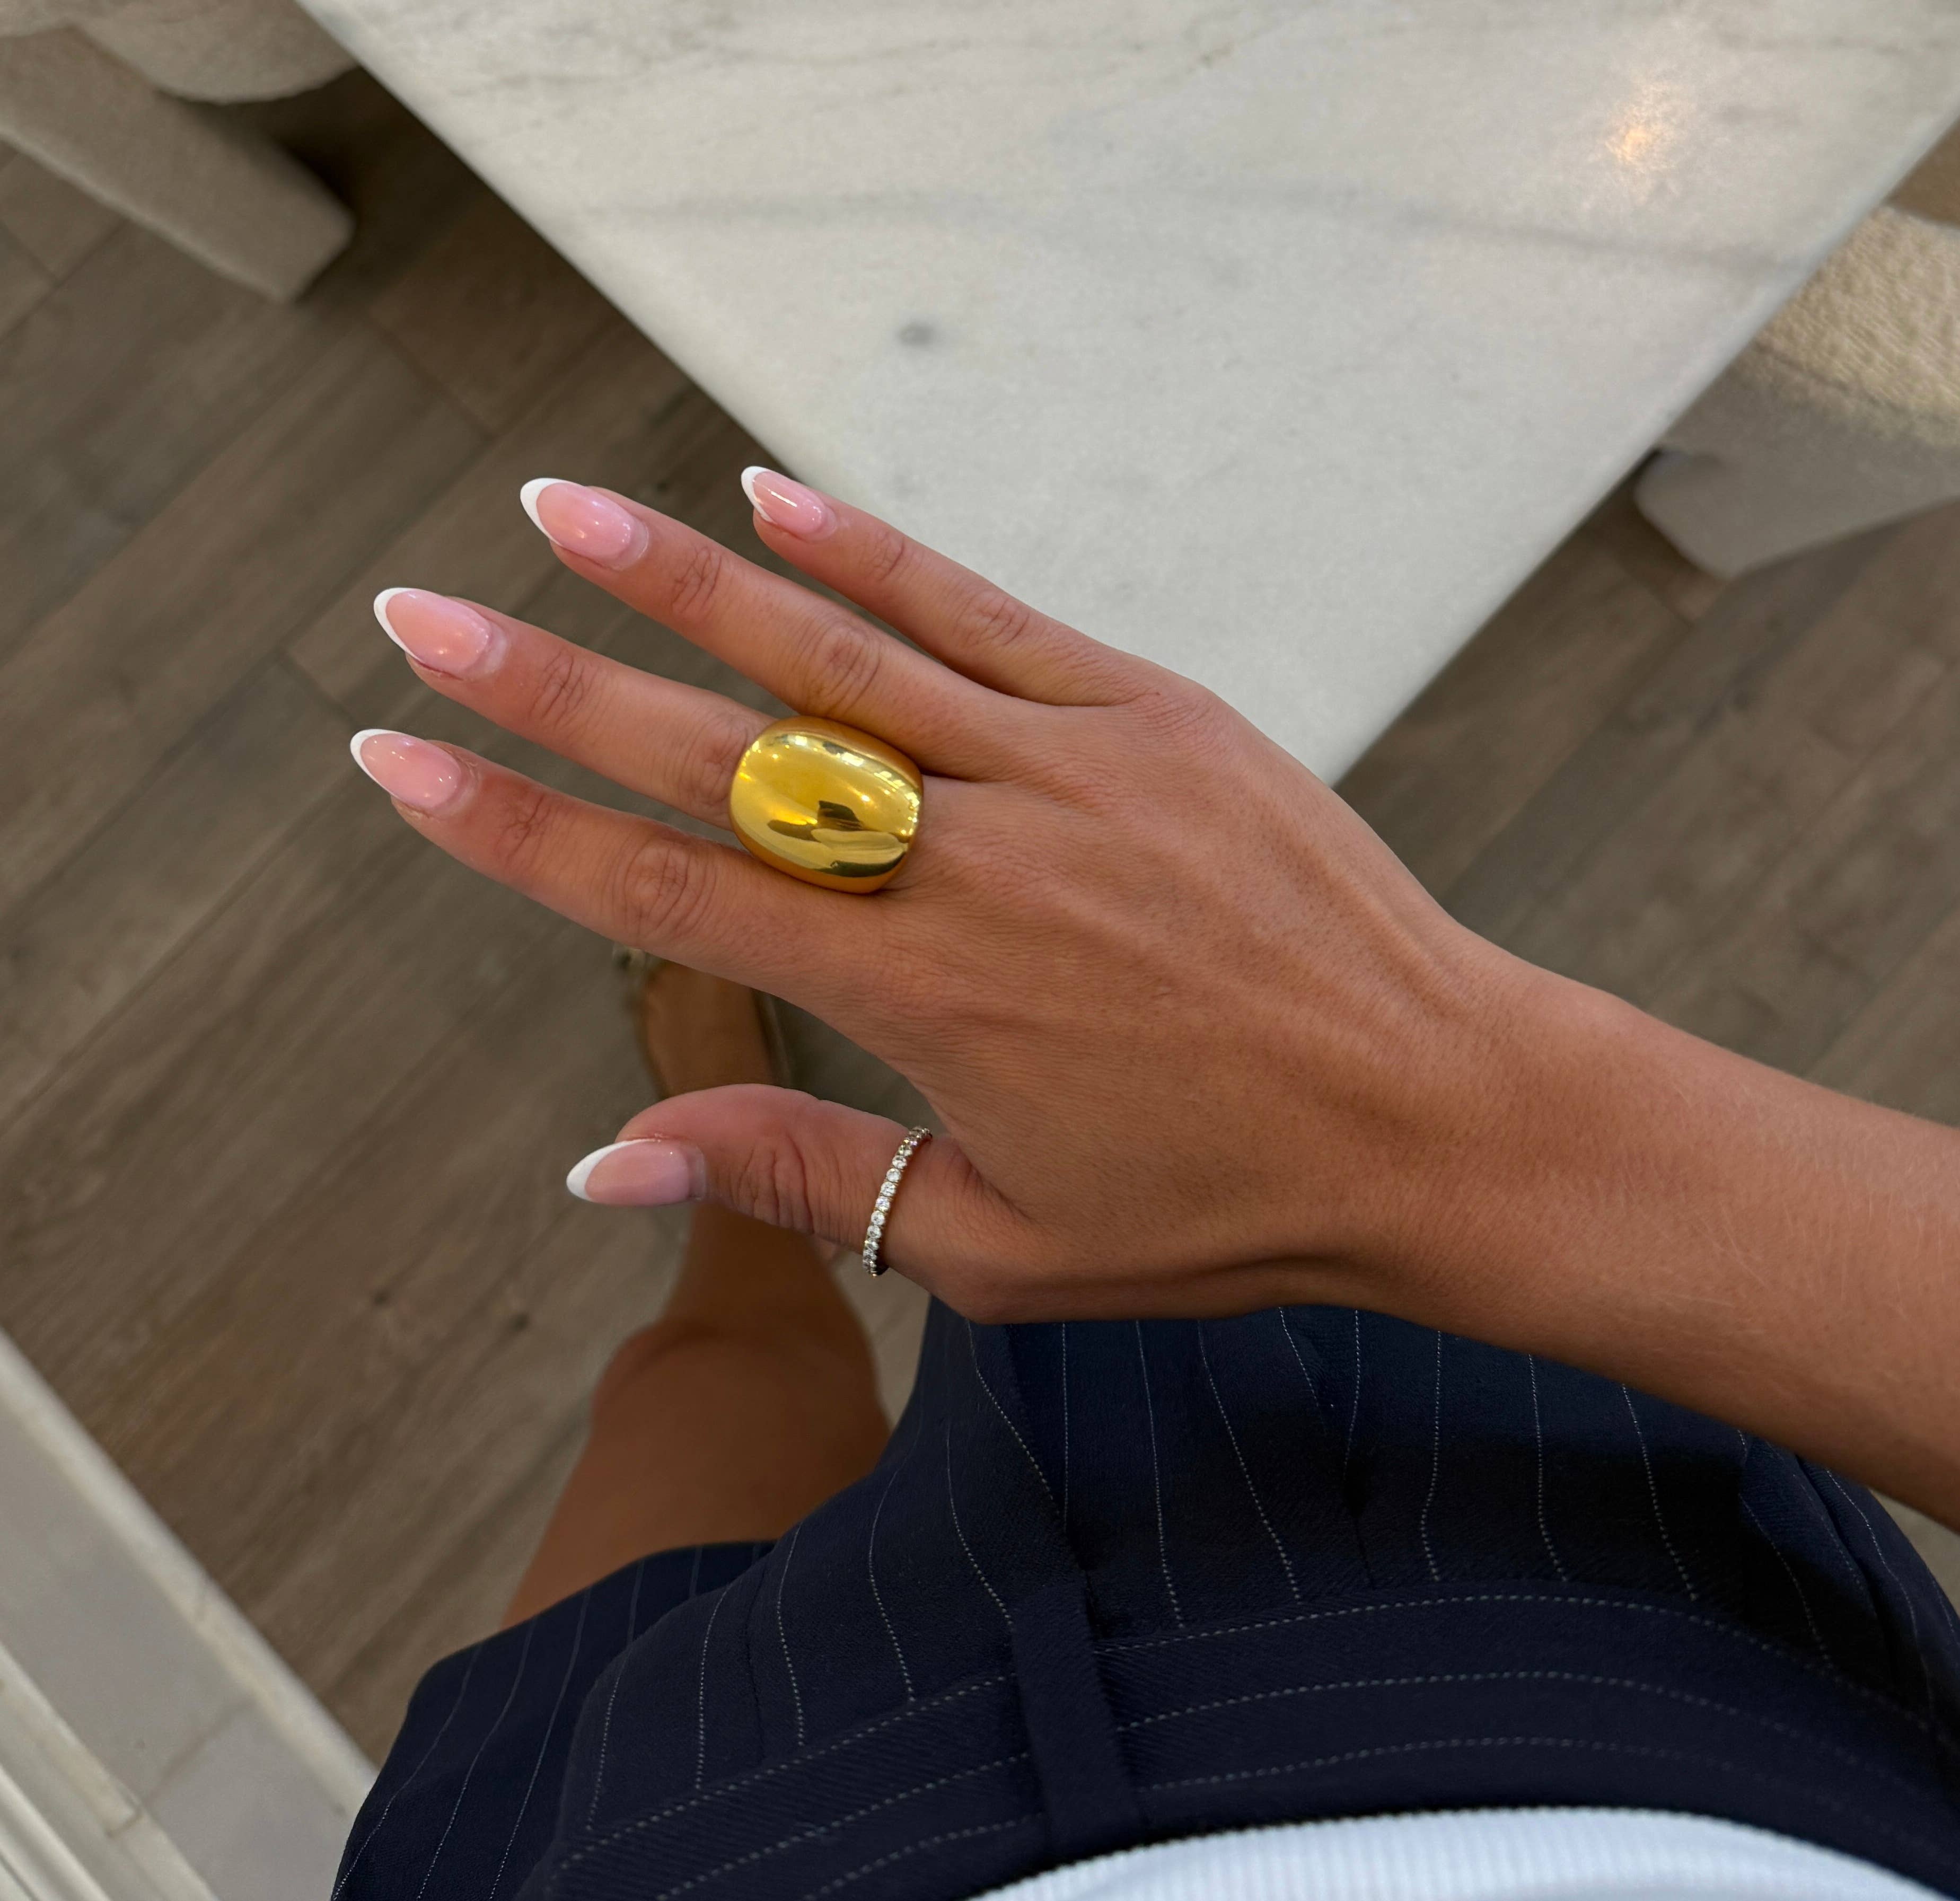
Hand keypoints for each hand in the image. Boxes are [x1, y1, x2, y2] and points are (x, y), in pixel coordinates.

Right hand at [353, 473, 1540, 1321]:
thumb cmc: (1223, 1206)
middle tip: (416, 618)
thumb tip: (603, 1160)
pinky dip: (872, 554)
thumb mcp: (998, 1245)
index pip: (669, 894)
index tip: (400, 761)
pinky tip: (769, 499)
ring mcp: (1069, 765)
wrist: (1441, 1117)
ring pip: (841, 651)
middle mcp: (975, 858)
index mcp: (923, 995)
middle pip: (721, 753)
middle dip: (551, 685)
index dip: (520, 829)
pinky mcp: (1154, 713)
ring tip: (555, 514)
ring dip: (684, 579)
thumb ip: (798, 1177)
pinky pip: (985, 615)